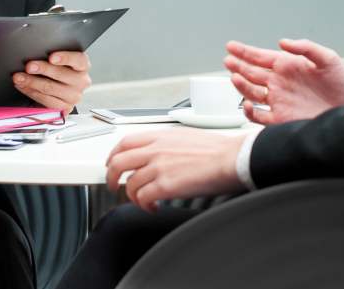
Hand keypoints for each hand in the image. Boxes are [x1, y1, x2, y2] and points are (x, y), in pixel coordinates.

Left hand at [13, 51, 91, 113]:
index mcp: (83, 67)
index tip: (51, 57)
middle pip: (61, 74)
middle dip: (42, 69)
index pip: (79, 60)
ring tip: (18, 77)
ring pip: (50, 88)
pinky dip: (31, 92)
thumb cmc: (57, 74)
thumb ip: (53, 59)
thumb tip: (34, 52)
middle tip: (28, 66)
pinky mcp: (65, 109)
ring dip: (32, 82)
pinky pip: (46, 100)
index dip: (66, 57)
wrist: (58, 96)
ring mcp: (75, 97)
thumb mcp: (60, 64)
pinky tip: (22, 87)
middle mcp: (82, 82)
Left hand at [105, 129, 244, 212]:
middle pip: (118, 162)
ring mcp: (160, 167)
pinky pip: (142, 198)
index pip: (126, 142)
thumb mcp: (187, 136)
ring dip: (132, 196)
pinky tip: (153, 207)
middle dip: (110, 176)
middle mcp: (157, 149)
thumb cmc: (218, 150)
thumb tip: (160, 152)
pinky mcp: (166, 185)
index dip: (113, 155)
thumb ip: (168, 143)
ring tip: (142, 201)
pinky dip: (144, 206)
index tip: (113, 164)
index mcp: (162, 136)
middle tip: (113, 185)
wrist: (232, 158)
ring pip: (129, 183)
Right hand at [224, 39, 343, 124]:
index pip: (260, 57)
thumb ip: (306, 48)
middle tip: (228, 61)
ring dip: (241, 86)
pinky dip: (250, 111)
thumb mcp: (328, 59)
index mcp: (287, 66)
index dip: (245, 51)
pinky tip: (248, 104)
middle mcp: (279, 82)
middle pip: (251, 73)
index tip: (231, 46)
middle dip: (238, 66)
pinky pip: (259, 116)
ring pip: (251, 92)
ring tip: (235, 78)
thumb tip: (282, 42)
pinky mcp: (281, 118)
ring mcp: (278, 100)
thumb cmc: (342, 83)